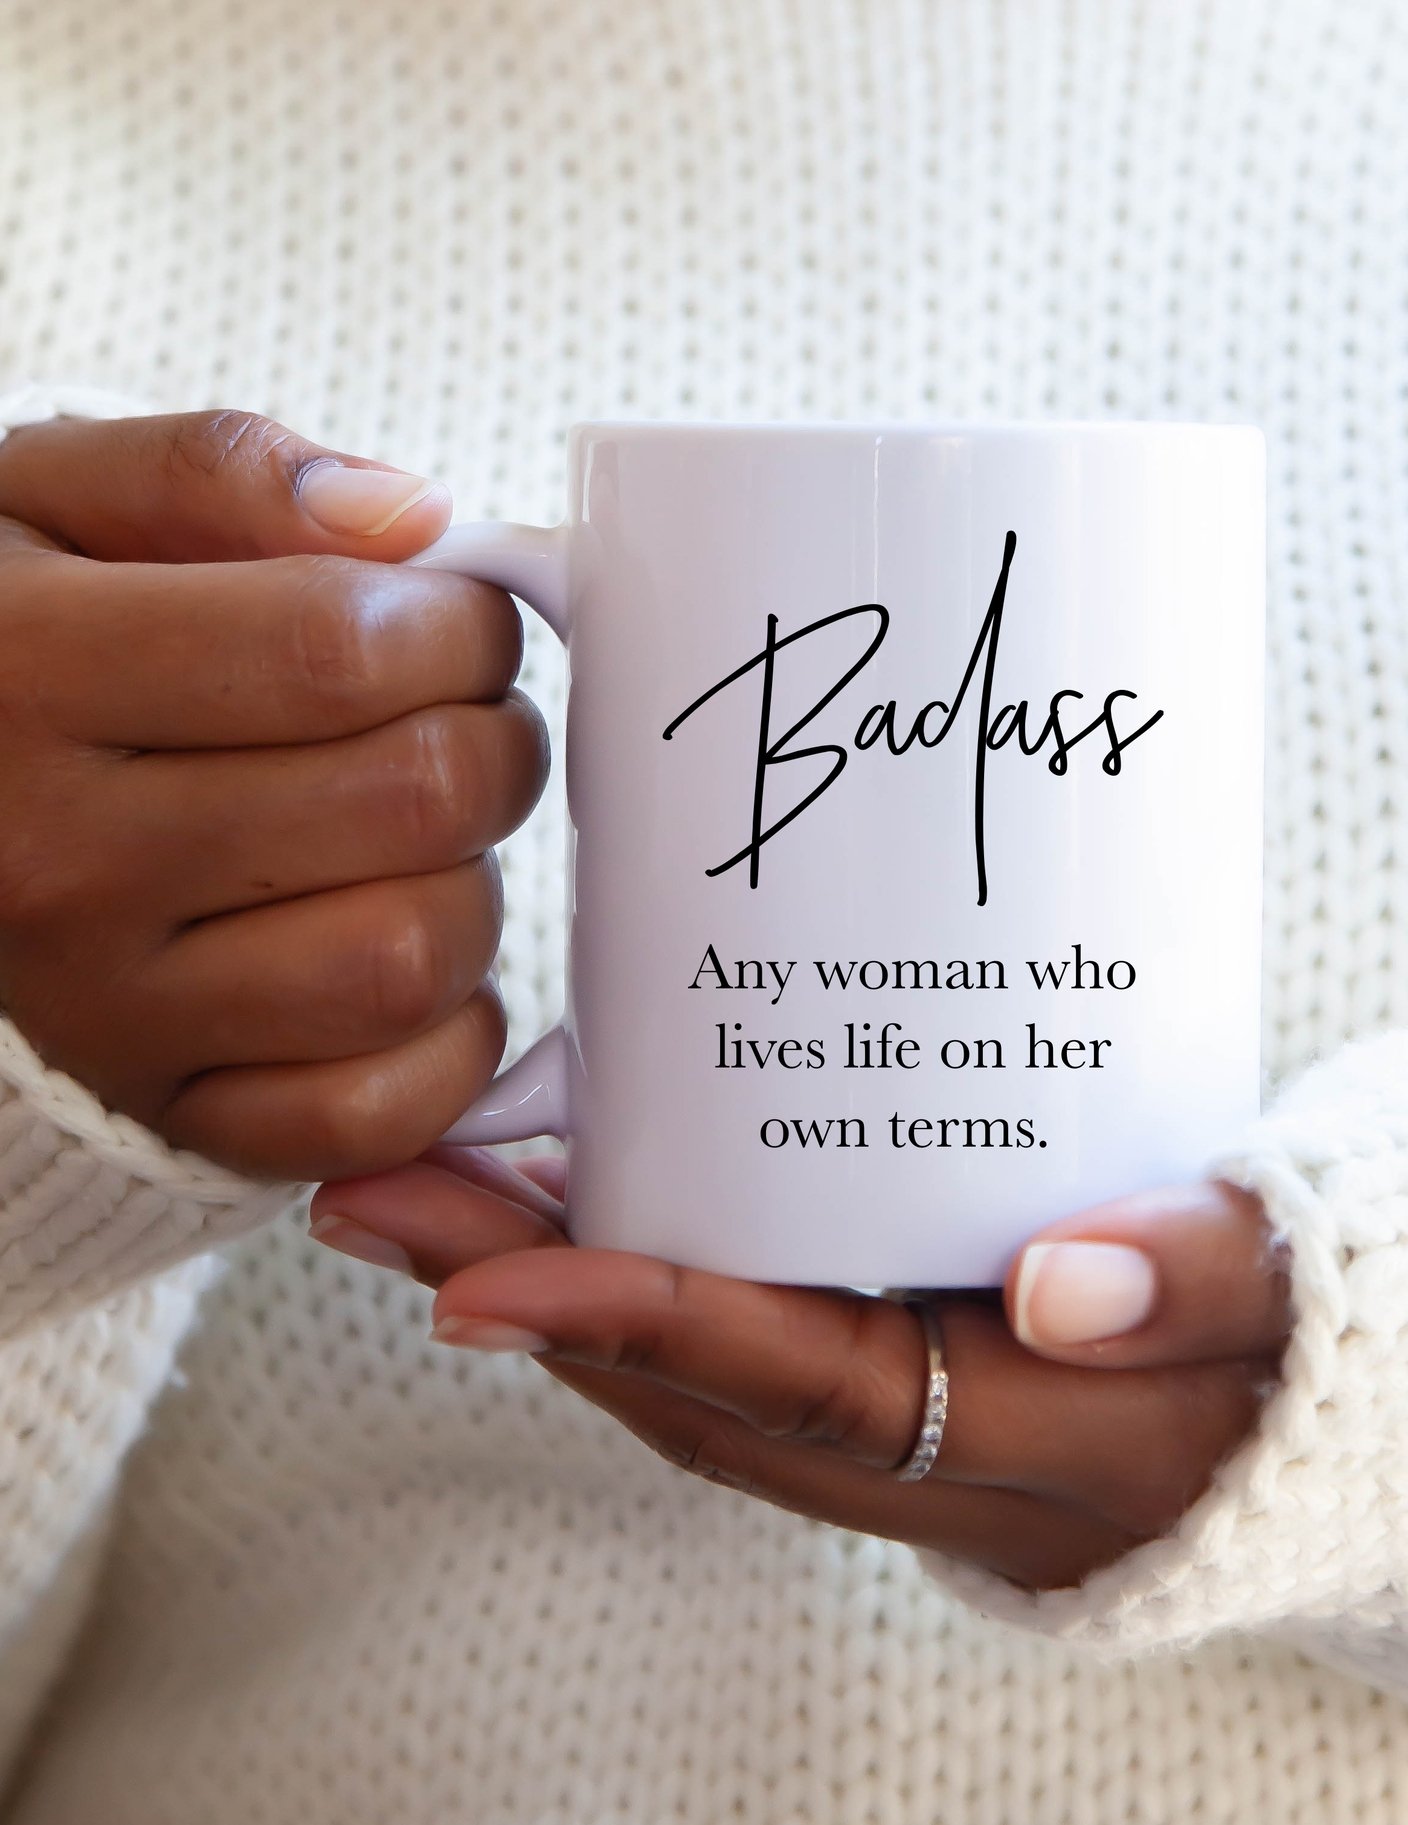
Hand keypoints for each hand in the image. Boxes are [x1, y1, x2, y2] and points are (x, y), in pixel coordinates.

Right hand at [0, 411, 548, 1177]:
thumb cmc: (14, 649)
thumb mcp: (53, 505)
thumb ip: (222, 474)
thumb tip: (416, 521)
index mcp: (22, 675)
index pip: (342, 647)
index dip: (459, 626)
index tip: (456, 625)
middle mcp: (53, 859)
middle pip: (414, 800)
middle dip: (493, 744)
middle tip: (461, 726)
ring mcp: (108, 1011)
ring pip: (412, 957)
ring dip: (472, 887)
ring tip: (417, 845)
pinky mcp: (171, 1112)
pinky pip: (381, 1110)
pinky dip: (447, 1041)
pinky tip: (413, 964)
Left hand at [309, 1154, 1289, 1590]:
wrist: (1346, 1394)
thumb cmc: (1327, 1332)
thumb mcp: (1309, 1294)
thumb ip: (1214, 1275)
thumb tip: (1066, 1269)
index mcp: (1037, 1452)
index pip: (805, 1394)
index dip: (645, 1329)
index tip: (476, 1271)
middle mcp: (947, 1469)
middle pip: (702, 1398)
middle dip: (533, 1307)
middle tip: (378, 1199)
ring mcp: (920, 1439)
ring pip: (705, 1383)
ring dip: (562, 1296)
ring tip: (432, 1192)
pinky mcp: (914, 1381)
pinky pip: (753, 1350)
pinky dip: (650, 1285)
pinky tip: (590, 1192)